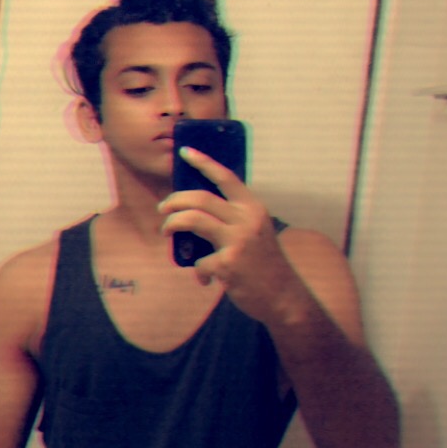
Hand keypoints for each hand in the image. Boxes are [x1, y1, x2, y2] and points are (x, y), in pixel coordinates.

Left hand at [157, 147, 306, 324]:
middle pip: (201, 198)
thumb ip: (234, 218)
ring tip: (166, 231)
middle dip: (175, 200)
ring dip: (172, 224)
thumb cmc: (265, 264)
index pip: (226, 177)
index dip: (203, 162)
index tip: (185, 151)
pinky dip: (198, 272)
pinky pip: (199, 263)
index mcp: (254, 208)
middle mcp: (247, 219)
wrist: (283, 296)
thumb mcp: (257, 231)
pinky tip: (205, 280)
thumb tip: (196, 212)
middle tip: (163, 208)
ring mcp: (238, 241)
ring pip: (193, 220)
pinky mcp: (228, 264)